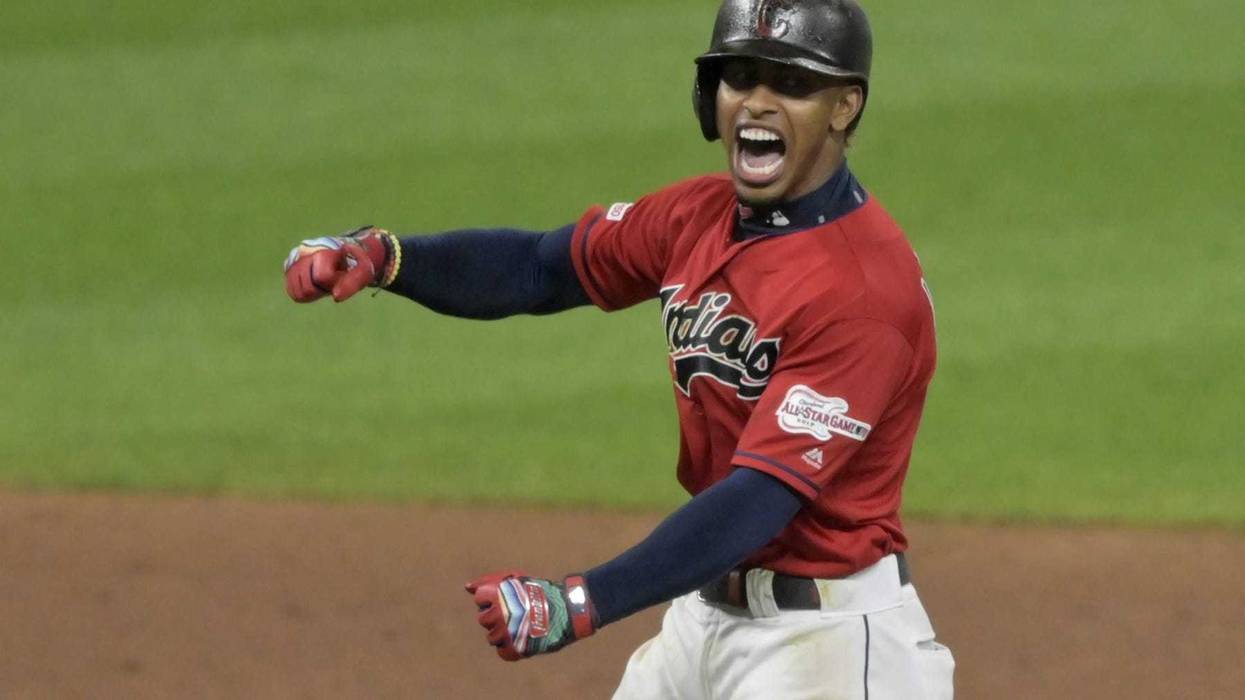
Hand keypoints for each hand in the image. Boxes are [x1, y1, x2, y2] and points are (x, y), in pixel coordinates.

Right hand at [283, 226, 396, 302]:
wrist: (346, 253)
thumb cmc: (356, 263)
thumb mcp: (364, 270)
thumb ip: (353, 282)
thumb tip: (336, 297)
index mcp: (324, 249)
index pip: (322, 277)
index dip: (332, 282)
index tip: (340, 274)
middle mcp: (305, 252)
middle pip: (308, 289)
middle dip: (321, 289)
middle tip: (331, 279)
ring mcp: (295, 260)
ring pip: (298, 291)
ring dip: (313, 292)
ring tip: (323, 281)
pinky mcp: (289, 267)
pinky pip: (292, 291)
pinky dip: (304, 293)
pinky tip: (314, 285)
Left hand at [466, 571, 595, 660]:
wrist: (568, 609)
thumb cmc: (540, 591)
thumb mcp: (515, 580)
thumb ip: (489, 581)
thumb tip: (467, 587)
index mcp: (498, 594)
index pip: (479, 598)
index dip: (491, 598)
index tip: (506, 599)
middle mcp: (499, 613)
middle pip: (483, 619)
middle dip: (495, 616)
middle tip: (515, 613)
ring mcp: (506, 632)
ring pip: (491, 637)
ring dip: (502, 632)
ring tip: (520, 626)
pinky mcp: (515, 649)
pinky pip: (502, 651)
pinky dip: (510, 647)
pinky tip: (521, 638)